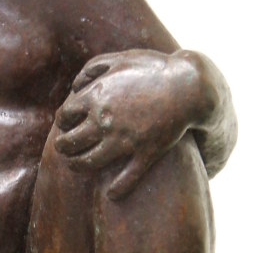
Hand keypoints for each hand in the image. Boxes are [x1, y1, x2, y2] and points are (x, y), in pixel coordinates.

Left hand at [55, 50, 198, 199]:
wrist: (190, 85)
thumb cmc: (155, 68)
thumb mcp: (120, 58)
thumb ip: (92, 68)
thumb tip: (74, 87)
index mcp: (96, 96)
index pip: (64, 116)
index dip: (62, 122)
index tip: (67, 124)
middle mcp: (105, 121)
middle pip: (69, 142)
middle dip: (62, 147)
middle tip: (63, 148)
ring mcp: (125, 140)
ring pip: (89, 162)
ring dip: (77, 166)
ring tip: (75, 166)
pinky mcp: (146, 153)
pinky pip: (127, 178)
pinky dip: (118, 190)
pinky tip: (112, 195)